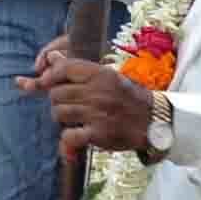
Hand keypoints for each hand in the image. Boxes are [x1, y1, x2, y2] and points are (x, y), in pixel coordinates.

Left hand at [25, 40, 153, 155]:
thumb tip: (50, 57)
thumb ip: (77, 69)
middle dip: (58, 100)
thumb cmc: (127, 97)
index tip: (46, 82)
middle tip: (71, 104)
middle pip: (57, 93)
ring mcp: (98, 113)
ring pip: (59, 113)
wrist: (154, 121)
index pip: (65, 68)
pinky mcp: (99, 134)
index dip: (50, 76)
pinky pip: (69, 136)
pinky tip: (74, 141)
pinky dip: (67, 141)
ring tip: (75, 119)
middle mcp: (98, 92)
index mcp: (101, 74)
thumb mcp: (107, 76)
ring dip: (62, 118)